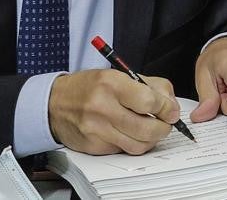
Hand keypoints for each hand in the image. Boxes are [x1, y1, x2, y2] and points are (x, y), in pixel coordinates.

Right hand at [48, 69, 180, 155]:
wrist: (55, 103)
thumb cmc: (90, 87)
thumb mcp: (120, 75)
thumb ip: (151, 86)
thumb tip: (171, 106)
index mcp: (112, 84)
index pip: (149, 101)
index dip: (166, 108)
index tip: (170, 110)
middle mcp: (103, 107)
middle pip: (147, 129)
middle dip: (164, 128)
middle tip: (166, 124)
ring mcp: (97, 130)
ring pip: (138, 145)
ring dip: (151, 140)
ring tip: (151, 130)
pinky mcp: (94, 147)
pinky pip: (123, 150)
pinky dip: (133, 144)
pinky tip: (131, 134)